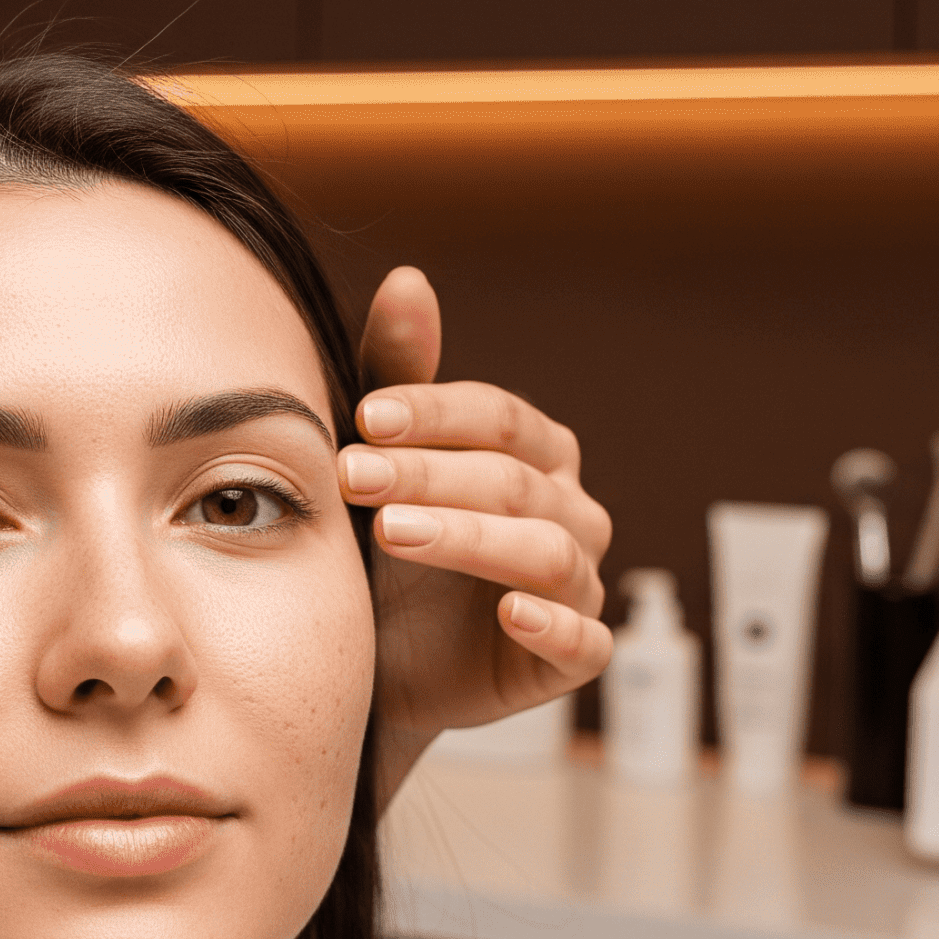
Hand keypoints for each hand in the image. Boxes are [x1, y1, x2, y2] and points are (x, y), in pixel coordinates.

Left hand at [345, 268, 614, 796]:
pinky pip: (584, 640)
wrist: (373, 661)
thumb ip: (398, 375)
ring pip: (544, 551)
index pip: (498, 416)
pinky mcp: (572, 654)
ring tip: (394, 533)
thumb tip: (408, 277)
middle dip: (429, 474)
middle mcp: (568, 509)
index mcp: (534, 452)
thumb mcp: (382, 460)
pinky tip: (511, 611)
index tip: (364, 417)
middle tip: (354, 476)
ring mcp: (577, 583)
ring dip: (469, 537)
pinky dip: (554, 623)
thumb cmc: (385, 547)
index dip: (434, 412)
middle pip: (512, 479)